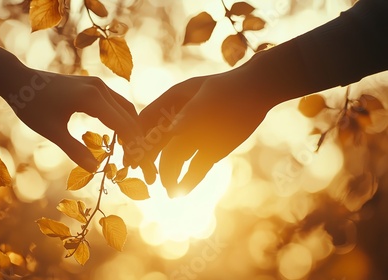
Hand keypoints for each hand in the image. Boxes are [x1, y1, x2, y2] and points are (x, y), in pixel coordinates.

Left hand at [8, 69, 155, 182]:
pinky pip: (115, 102)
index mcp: (91, 98)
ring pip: (124, 106)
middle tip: (140, 158)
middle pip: (129, 114)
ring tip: (132, 147)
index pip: (122, 123)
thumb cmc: (31, 106)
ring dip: (130, 125)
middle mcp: (99, 87)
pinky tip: (119, 133)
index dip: (133, 143)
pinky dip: (122, 117)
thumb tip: (95, 169)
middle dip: (136, 136)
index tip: (139, 161)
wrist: (18, 80)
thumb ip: (75, 150)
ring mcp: (97, 84)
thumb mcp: (52, 131)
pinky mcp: (93, 84)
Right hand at [139, 70, 274, 196]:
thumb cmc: (231, 87)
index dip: (136, 137)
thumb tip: (172, 132)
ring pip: (176, 159)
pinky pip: (195, 168)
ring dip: (170, 174)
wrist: (258, 92)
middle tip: (147, 178)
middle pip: (158, 143)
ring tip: (169, 190)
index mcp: (172, 102)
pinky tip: (182, 191)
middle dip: (150, 161)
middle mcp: (179, 121)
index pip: (146, 121)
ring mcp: (194, 136)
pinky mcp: (209, 150)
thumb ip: (189, 115)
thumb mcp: (209, 98)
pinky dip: (189, 179)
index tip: (131, 154)